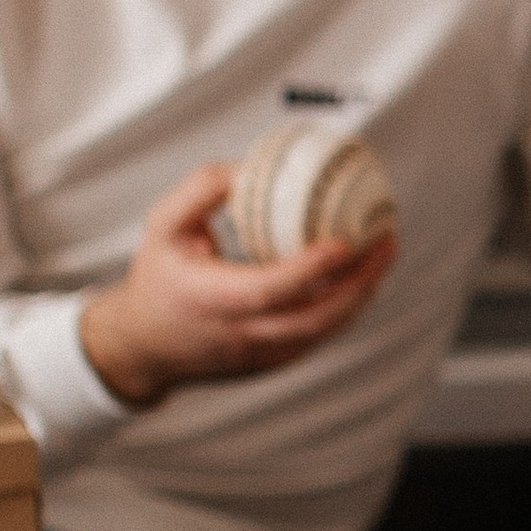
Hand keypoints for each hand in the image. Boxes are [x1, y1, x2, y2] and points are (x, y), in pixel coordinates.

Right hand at [80, 161, 395, 409]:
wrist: (143, 347)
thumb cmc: (157, 278)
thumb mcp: (162, 226)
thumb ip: (201, 190)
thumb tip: (252, 166)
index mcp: (209, 300)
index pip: (268, 290)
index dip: (310, 270)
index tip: (344, 242)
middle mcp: (239, 334)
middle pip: (313, 319)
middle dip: (359, 283)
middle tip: (387, 241)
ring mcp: (259, 356)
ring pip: (324, 331)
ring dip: (361, 293)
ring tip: (384, 252)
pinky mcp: (273, 364)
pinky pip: (318, 336)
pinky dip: (345, 307)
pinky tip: (361, 275)